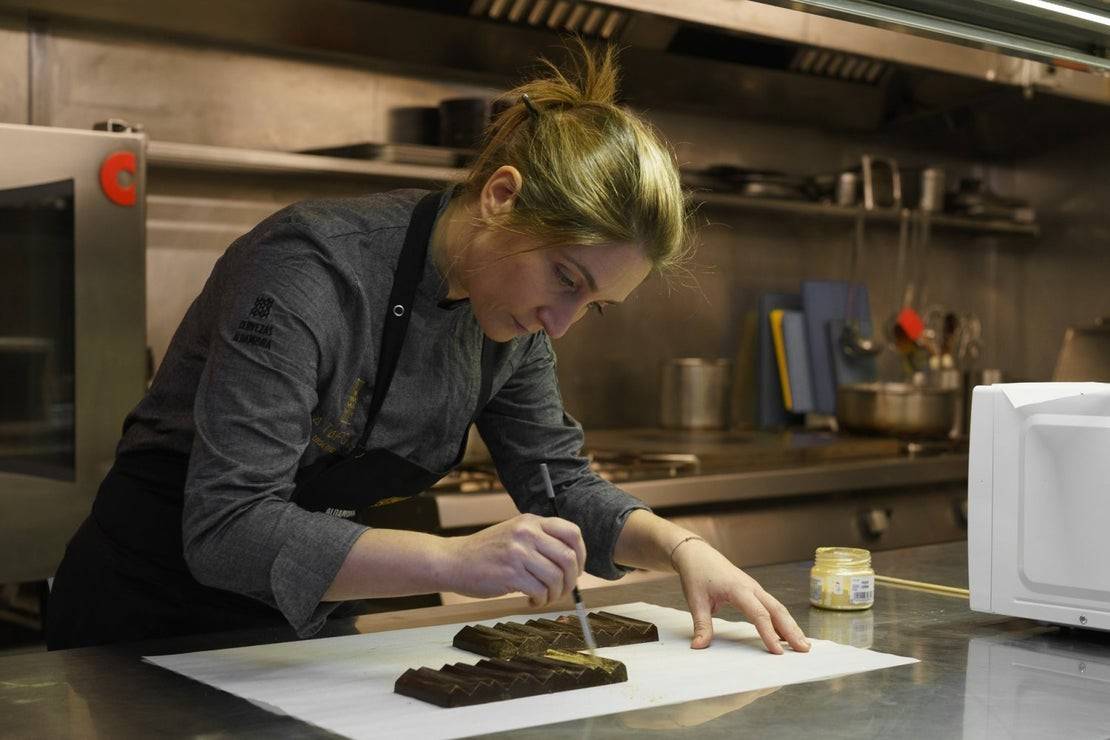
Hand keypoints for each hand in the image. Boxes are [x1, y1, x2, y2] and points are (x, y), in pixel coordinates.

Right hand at [444, 514, 585, 606]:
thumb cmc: (486, 552)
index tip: (577, 569)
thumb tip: (572, 562)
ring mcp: (518, 552)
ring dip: (555, 594)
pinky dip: (540, 600)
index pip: (572, 532)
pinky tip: (531, 601)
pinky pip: (540, 591)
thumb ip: (540, 539)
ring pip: (556, 577)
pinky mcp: (511, 573)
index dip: (582, 554)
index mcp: (531, 521)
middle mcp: (527, 533)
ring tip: (544, 598)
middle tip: (563, 590)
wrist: (454, 561)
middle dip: (571, 580)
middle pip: (569, 557)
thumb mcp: (515, 533)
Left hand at [672, 539, 809, 653]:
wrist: (697, 554)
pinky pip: (772, 606)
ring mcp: (755, 588)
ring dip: (791, 625)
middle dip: (792, 630)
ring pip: (778, 607)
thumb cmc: (697, 573)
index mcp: (739, 589)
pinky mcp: (754, 591)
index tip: (777, 651)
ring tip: (802, 644)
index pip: (759, 614)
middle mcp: (752, 588)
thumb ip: (701, 624)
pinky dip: (782, 620)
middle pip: (777, 610)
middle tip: (803, 649)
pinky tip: (786, 633)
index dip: (769, 634)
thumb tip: (699, 646)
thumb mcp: (695, 600)